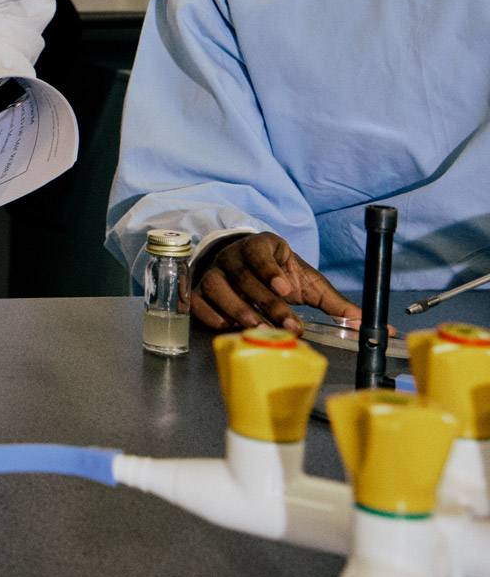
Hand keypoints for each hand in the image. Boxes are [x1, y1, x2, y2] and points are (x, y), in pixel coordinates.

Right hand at [189, 231, 358, 332]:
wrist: (245, 265)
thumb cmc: (280, 276)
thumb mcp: (309, 283)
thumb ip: (337, 305)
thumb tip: (377, 329)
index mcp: (260, 246)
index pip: (259, 252)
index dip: (269, 269)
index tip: (285, 288)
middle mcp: (232, 256)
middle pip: (243, 276)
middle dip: (265, 302)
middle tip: (286, 325)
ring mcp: (213, 272)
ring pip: (216, 287)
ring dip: (237, 309)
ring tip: (258, 327)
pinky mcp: (200, 291)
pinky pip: (198, 302)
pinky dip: (212, 315)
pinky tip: (231, 326)